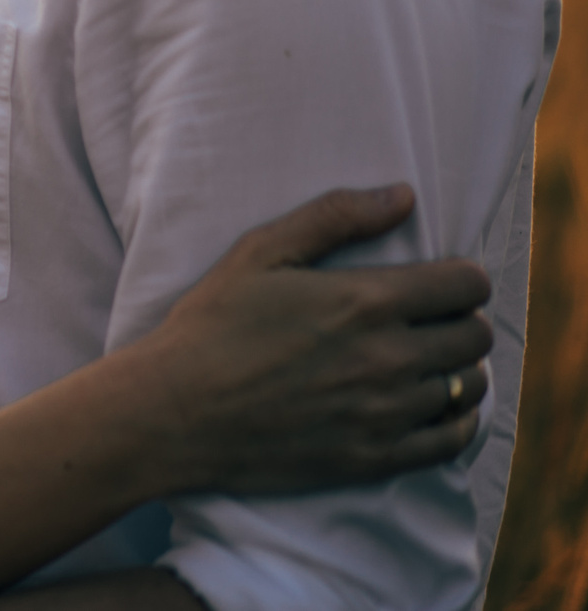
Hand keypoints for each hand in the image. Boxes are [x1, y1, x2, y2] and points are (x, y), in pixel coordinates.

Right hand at [141, 184, 491, 495]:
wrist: (176, 411)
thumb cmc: (212, 324)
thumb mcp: (259, 252)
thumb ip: (334, 216)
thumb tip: (403, 195)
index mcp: (365, 301)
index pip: (466, 286)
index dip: (461, 278)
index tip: (441, 281)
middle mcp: (388, 358)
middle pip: (475, 336)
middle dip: (460, 320)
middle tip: (429, 319)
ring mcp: (386, 413)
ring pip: (468, 387)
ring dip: (458, 369)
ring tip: (427, 360)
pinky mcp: (377, 457)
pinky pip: (452, 439)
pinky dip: (454, 419)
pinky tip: (431, 405)